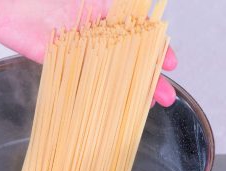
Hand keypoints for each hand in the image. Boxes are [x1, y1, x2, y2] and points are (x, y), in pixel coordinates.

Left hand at [0, 0, 177, 106]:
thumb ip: (109, 6)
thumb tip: (142, 8)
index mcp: (101, 10)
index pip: (137, 32)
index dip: (156, 49)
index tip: (171, 63)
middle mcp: (91, 30)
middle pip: (126, 56)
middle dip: (148, 77)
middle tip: (166, 96)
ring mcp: (74, 47)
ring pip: (108, 71)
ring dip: (127, 90)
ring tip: (144, 105)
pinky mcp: (54, 60)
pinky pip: (81, 78)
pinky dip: (96, 92)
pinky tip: (110, 104)